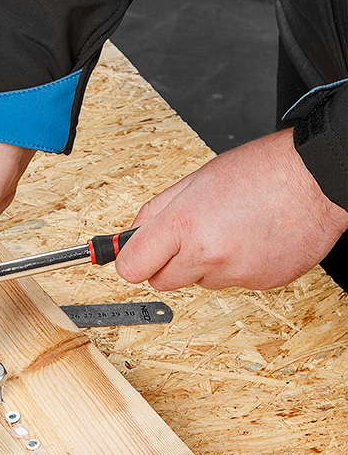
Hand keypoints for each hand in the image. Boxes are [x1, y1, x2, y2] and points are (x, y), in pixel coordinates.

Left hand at [115, 129, 347, 290]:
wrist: (321, 177)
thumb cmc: (265, 170)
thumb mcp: (198, 179)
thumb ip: (158, 211)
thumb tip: (132, 235)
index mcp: (185, 225)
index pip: (132, 268)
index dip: (133, 261)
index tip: (137, 256)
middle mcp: (208, 255)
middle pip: (161, 282)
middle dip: (169, 263)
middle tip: (191, 237)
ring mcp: (235, 274)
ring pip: (200, 282)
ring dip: (206, 263)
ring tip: (232, 230)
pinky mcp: (260, 284)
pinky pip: (233, 283)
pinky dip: (238, 266)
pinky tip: (253, 239)